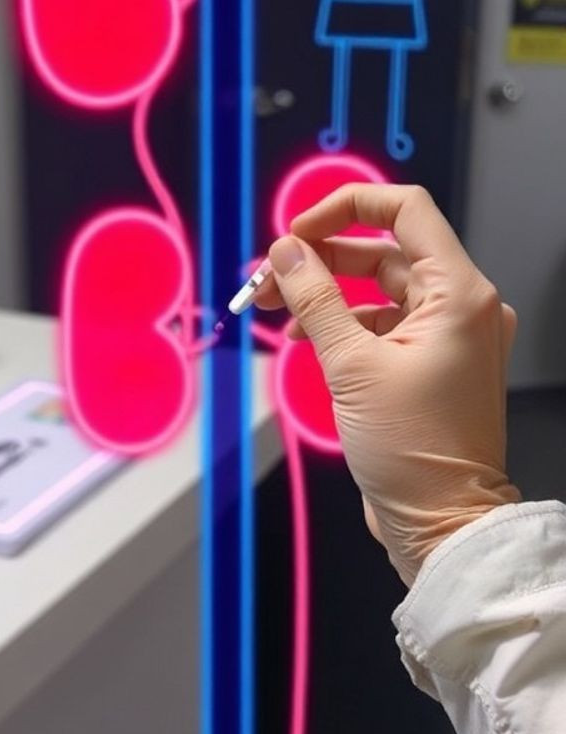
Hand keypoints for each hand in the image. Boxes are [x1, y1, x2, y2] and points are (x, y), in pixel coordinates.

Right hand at [255, 184, 521, 586]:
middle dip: (322, 258)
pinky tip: (307, 341)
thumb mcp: (350, 367)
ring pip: (378, 290)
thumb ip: (314, 299)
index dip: (345, 207)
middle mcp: (462, 307)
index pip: (405, 210)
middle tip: (271, 276)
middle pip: (384, 251)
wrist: (443, 525)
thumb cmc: (414, 453)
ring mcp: (449, 337)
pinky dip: (344, 326)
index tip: (298, 231)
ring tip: (278, 311)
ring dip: (326, 294)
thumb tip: (286, 252)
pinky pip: (383, 325)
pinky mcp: (432, 364)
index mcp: (458, 294)